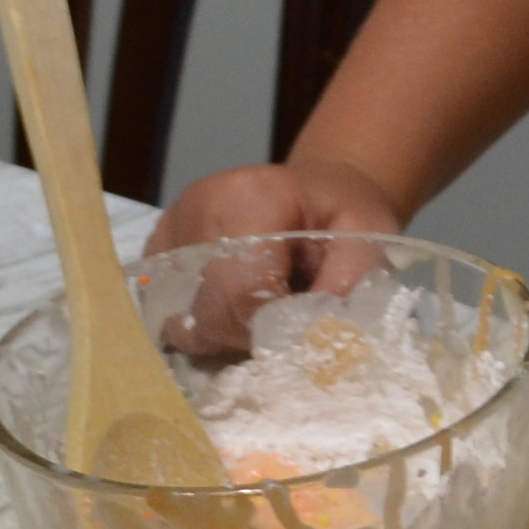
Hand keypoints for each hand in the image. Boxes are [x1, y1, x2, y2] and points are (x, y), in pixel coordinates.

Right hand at [138, 152, 414, 355]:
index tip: (298, 324)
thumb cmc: (344, 218)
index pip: (240, 291)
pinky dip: (200, 319)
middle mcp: (198, 204)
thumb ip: (349, 284)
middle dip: (247, 332)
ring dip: (223, 329)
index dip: (270, 327)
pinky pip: (167, 309)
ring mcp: (171, 226)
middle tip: (283, 315)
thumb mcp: (370, 241)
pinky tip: (232, 301)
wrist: (316, 191)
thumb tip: (312, 337)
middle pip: (206, 310)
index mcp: (252, 196)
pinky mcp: (157, 247)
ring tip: (259, 303)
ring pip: (182, 318)